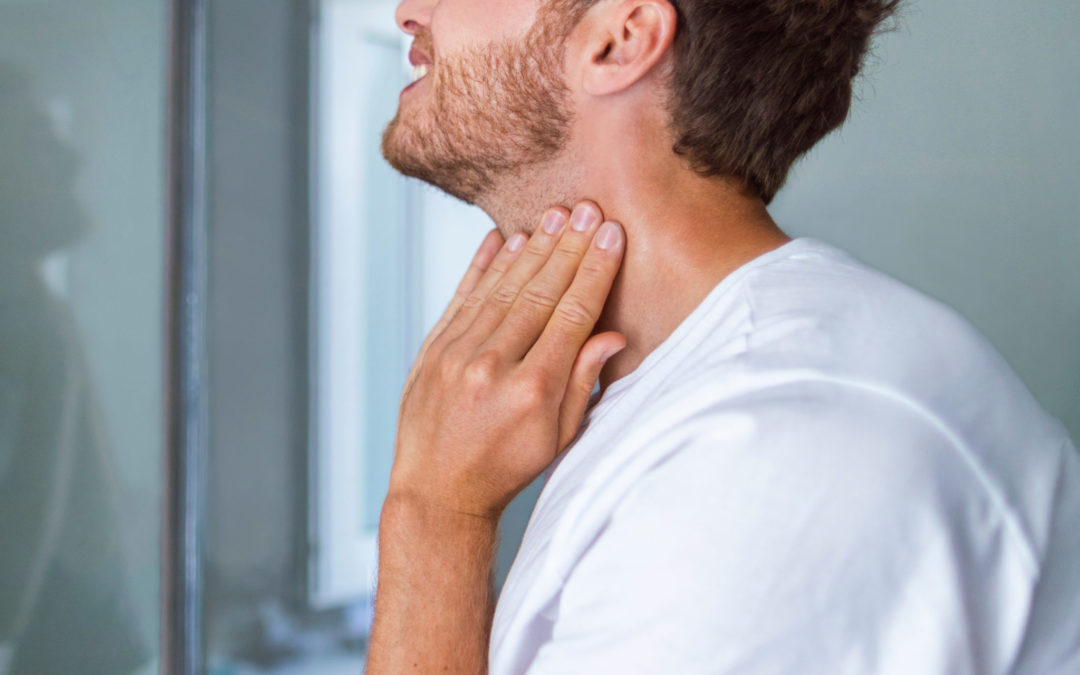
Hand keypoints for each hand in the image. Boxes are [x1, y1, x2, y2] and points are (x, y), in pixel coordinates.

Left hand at [387, 200, 625, 520]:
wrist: (436, 491)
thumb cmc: (505, 469)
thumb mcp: (558, 438)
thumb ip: (584, 383)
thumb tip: (612, 336)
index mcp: (532, 390)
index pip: (572, 315)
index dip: (595, 272)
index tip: (612, 236)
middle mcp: (492, 365)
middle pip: (540, 292)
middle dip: (569, 247)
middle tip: (589, 209)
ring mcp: (457, 354)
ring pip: (502, 288)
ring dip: (532, 248)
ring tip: (556, 216)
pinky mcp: (432, 350)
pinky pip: (462, 297)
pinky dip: (484, 266)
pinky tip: (503, 238)